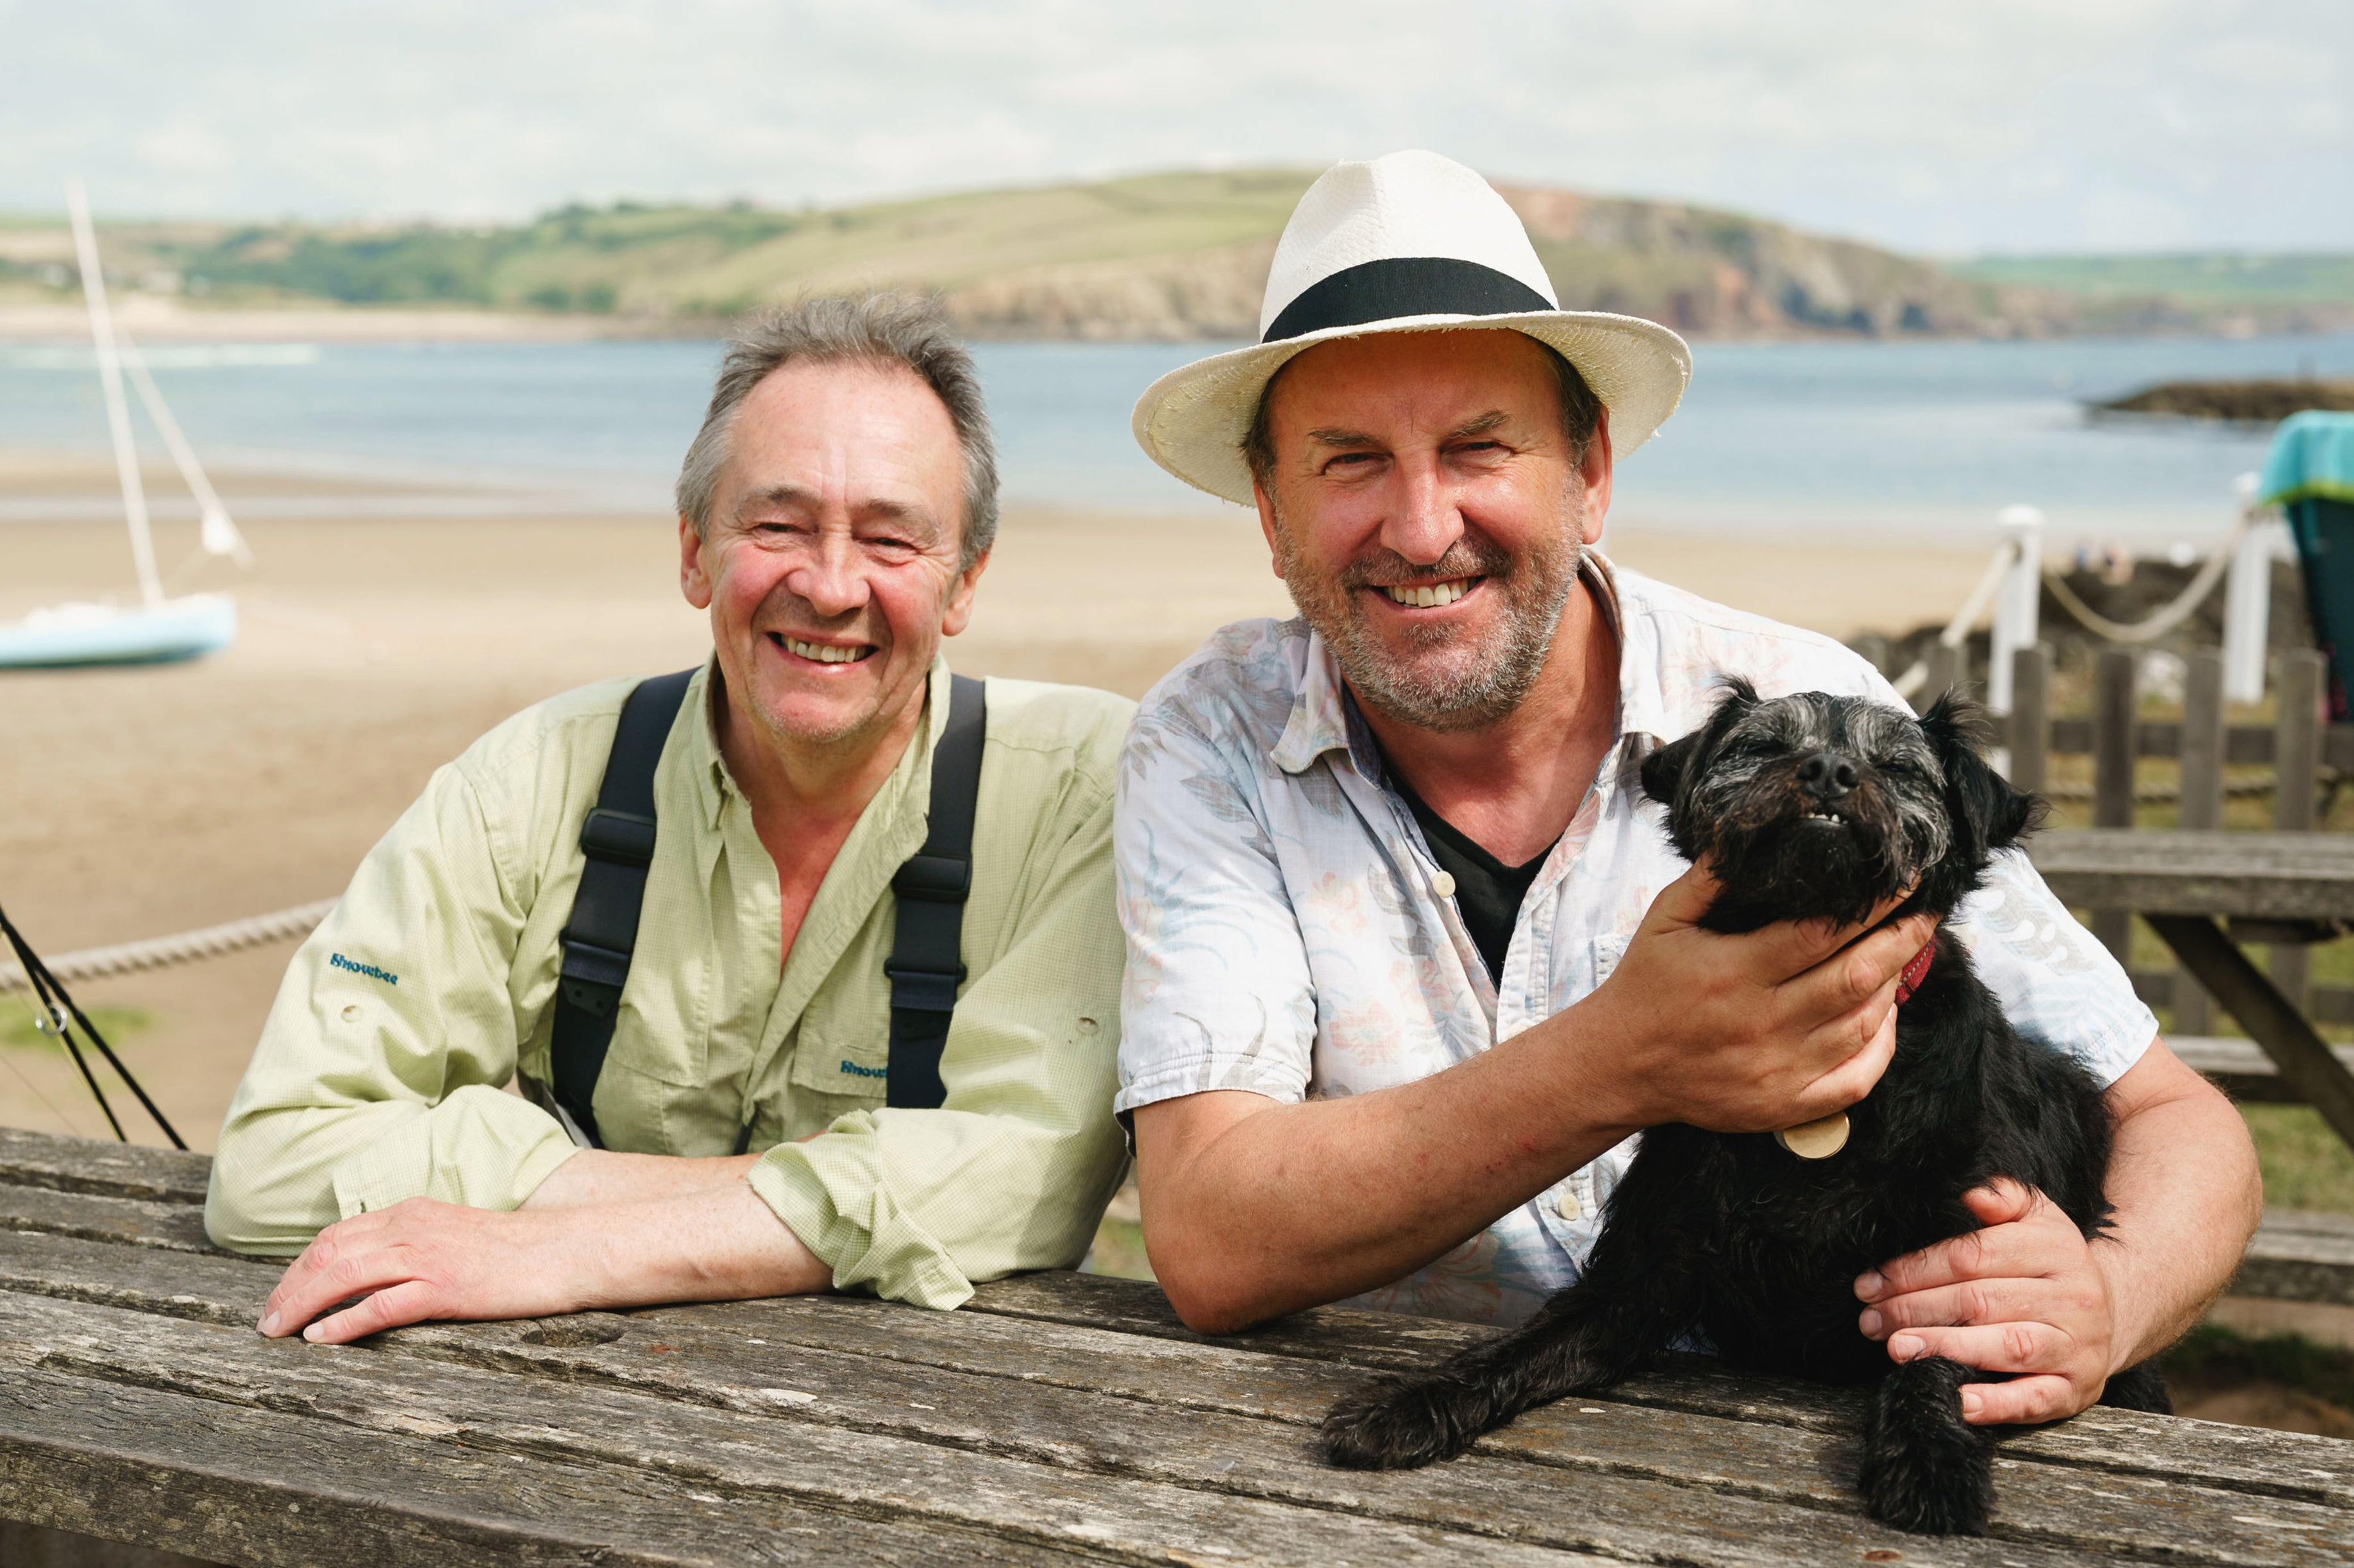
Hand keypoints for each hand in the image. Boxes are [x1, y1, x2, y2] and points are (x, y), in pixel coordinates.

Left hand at [260, 1182, 830, 1344]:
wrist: (572, 1250)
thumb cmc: (521, 1250)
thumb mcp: (460, 1236)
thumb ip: (419, 1244)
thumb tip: (381, 1269)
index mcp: (414, 1211)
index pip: (338, 1233)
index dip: (300, 1265)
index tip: (280, 1294)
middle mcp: (413, 1226)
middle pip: (329, 1252)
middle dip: (288, 1287)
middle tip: (265, 1323)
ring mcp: (429, 1255)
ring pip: (345, 1274)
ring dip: (303, 1305)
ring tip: (278, 1333)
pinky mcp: (447, 1286)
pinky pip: (382, 1304)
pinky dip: (346, 1322)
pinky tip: (324, 1340)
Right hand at [1582, 862, 1936, 1133]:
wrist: (1619, 1064)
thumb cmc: (1646, 984)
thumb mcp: (1665, 919)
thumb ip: (1711, 877)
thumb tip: (1753, 833)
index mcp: (1733, 971)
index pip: (1823, 932)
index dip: (1873, 905)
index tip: (1902, 881)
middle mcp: (1760, 1023)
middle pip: (1856, 978)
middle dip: (1902, 940)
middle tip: (1926, 913)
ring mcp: (1776, 1070)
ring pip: (1863, 1025)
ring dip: (1893, 985)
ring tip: (1905, 954)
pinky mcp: (1784, 1106)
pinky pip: (1856, 1079)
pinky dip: (1883, 1045)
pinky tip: (1885, 1014)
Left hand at [1855, 1179, 2120, 1424]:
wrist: (2115, 1310)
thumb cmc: (2051, 1262)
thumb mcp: (2036, 1218)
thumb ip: (2002, 1198)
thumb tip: (1969, 1192)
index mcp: (2053, 1249)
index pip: (1971, 1257)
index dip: (1915, 1269)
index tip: (1871, 1283)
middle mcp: (2070, 1297)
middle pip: (1980, 1301)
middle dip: (1915, 1310)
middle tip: (1871, 1320)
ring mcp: (2077, 1345)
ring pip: (2006, 1346)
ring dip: (1947, 1349)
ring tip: (1898, 1350)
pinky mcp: (2077, 1388)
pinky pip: (2036, 1398)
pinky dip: (1997, 1403)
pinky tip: (1959, 1401)